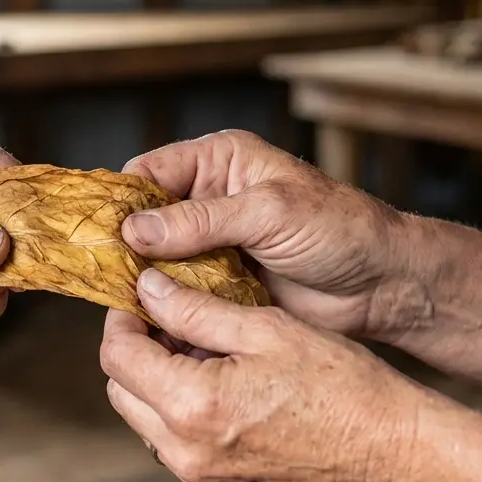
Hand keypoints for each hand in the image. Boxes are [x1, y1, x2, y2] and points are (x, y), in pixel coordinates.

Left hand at [99, 269, 418, 481]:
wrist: (393, 452)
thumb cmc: (340, 383)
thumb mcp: (265, 328)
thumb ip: (193, 309)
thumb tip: (146, 288)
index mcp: (193, 407)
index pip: (117, 358)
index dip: (121, 320)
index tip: (139, 299)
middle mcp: (186, 456)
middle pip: (123, 393)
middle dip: (136, 354)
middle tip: (171, 324)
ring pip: (147, 425)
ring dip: (158, 388)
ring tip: (203, 358)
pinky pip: (179, 453)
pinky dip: (185, 421)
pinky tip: (224, 395)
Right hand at [121, 130, 421, 340]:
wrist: (382, 283)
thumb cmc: (339, 229)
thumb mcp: (269, 213)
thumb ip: (201, 220)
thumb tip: (135, 229)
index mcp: (219, 161)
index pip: (149, 172)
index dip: (122, 200)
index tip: (99, 233)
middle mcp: (208, 198)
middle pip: (145, 217)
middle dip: (126, 245)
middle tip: (104, 274)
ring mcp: (212, 243)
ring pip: (157, 258)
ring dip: (143, 278)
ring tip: (122, 303)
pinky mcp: (220, 283)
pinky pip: (179, 290)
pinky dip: (165, 304)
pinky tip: (151, 319)